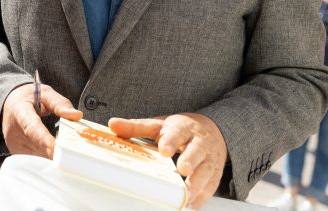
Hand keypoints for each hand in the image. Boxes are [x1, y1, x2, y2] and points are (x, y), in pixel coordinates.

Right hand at [1, 82, 81, 157]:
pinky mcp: (16, 152)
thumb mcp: (45, 93)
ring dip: (51, 156)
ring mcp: (14, 144)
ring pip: (37, 156)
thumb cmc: (28, 97)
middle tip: (72, 156)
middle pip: (36, 146)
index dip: (43, 140)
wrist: (10, 103)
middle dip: (55, 152)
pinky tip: (54, 155)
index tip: (55, 149)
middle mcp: (13, 131)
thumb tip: (76, 115)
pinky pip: (34, 159)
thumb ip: (60, 103)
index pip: (32, 128)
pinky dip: (46, 158)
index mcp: (20, 112)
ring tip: (65, 153)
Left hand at [109, 113, 226, 208]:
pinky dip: (202, 196)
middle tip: (183, 169)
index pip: (178, 132)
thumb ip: (136, 126)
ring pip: (207, 170)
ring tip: (186, 195)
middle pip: (197, 150)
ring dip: (198, 184)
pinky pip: (211, 185)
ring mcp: (209, 158)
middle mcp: (199, 142)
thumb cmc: (180, 130)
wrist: (212, 130)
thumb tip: (113, 124)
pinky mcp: (215, 173)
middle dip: (190, 160)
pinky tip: (192, 205)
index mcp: (184, 127)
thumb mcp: (159, 124)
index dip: (171, 140)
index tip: (163, 149)